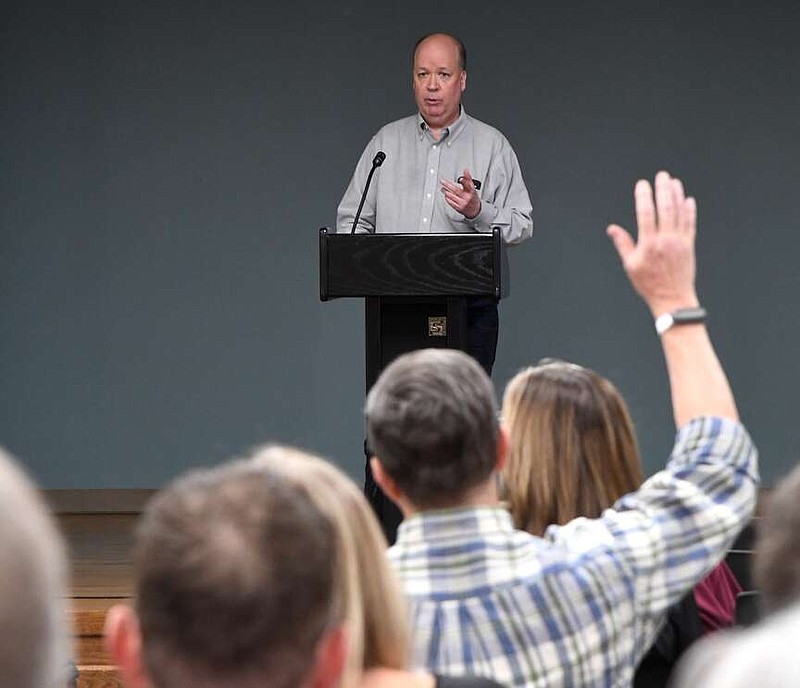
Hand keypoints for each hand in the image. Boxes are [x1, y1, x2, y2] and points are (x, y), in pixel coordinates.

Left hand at [440, 168, 480, 219]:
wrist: (475, 210)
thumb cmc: (473, 197)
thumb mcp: (472, 188)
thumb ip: (468, 178)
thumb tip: (466, 170)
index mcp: (471, 191)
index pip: (468, 186)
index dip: (464, 182)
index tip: (460, 179)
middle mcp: (467, 197)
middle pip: (456, 190)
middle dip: (448, 185)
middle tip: (442, 181)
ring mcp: (462, 203)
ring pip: (452, 196)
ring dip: (446, 191)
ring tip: (442, 188)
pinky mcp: (459, 208)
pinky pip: (451, 202)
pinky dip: (447, 198)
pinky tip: (445, 195)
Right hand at [607, 171, 698, 316]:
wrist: (672, 298)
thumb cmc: (648, 284)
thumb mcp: (630, 265)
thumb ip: (623, 244)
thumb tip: (612, 228)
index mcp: (648, 244)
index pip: (645, 213)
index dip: (644, 196)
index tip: (642, 184)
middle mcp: (665, 240)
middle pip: (665, 208)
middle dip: (663, 189)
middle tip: (661, 175)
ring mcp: (679, 241)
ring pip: (679, 212)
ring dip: (677, 195)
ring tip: (674, 182)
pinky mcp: (689, 245)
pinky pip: (690, 223)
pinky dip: (689, 210)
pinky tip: (688, 200)